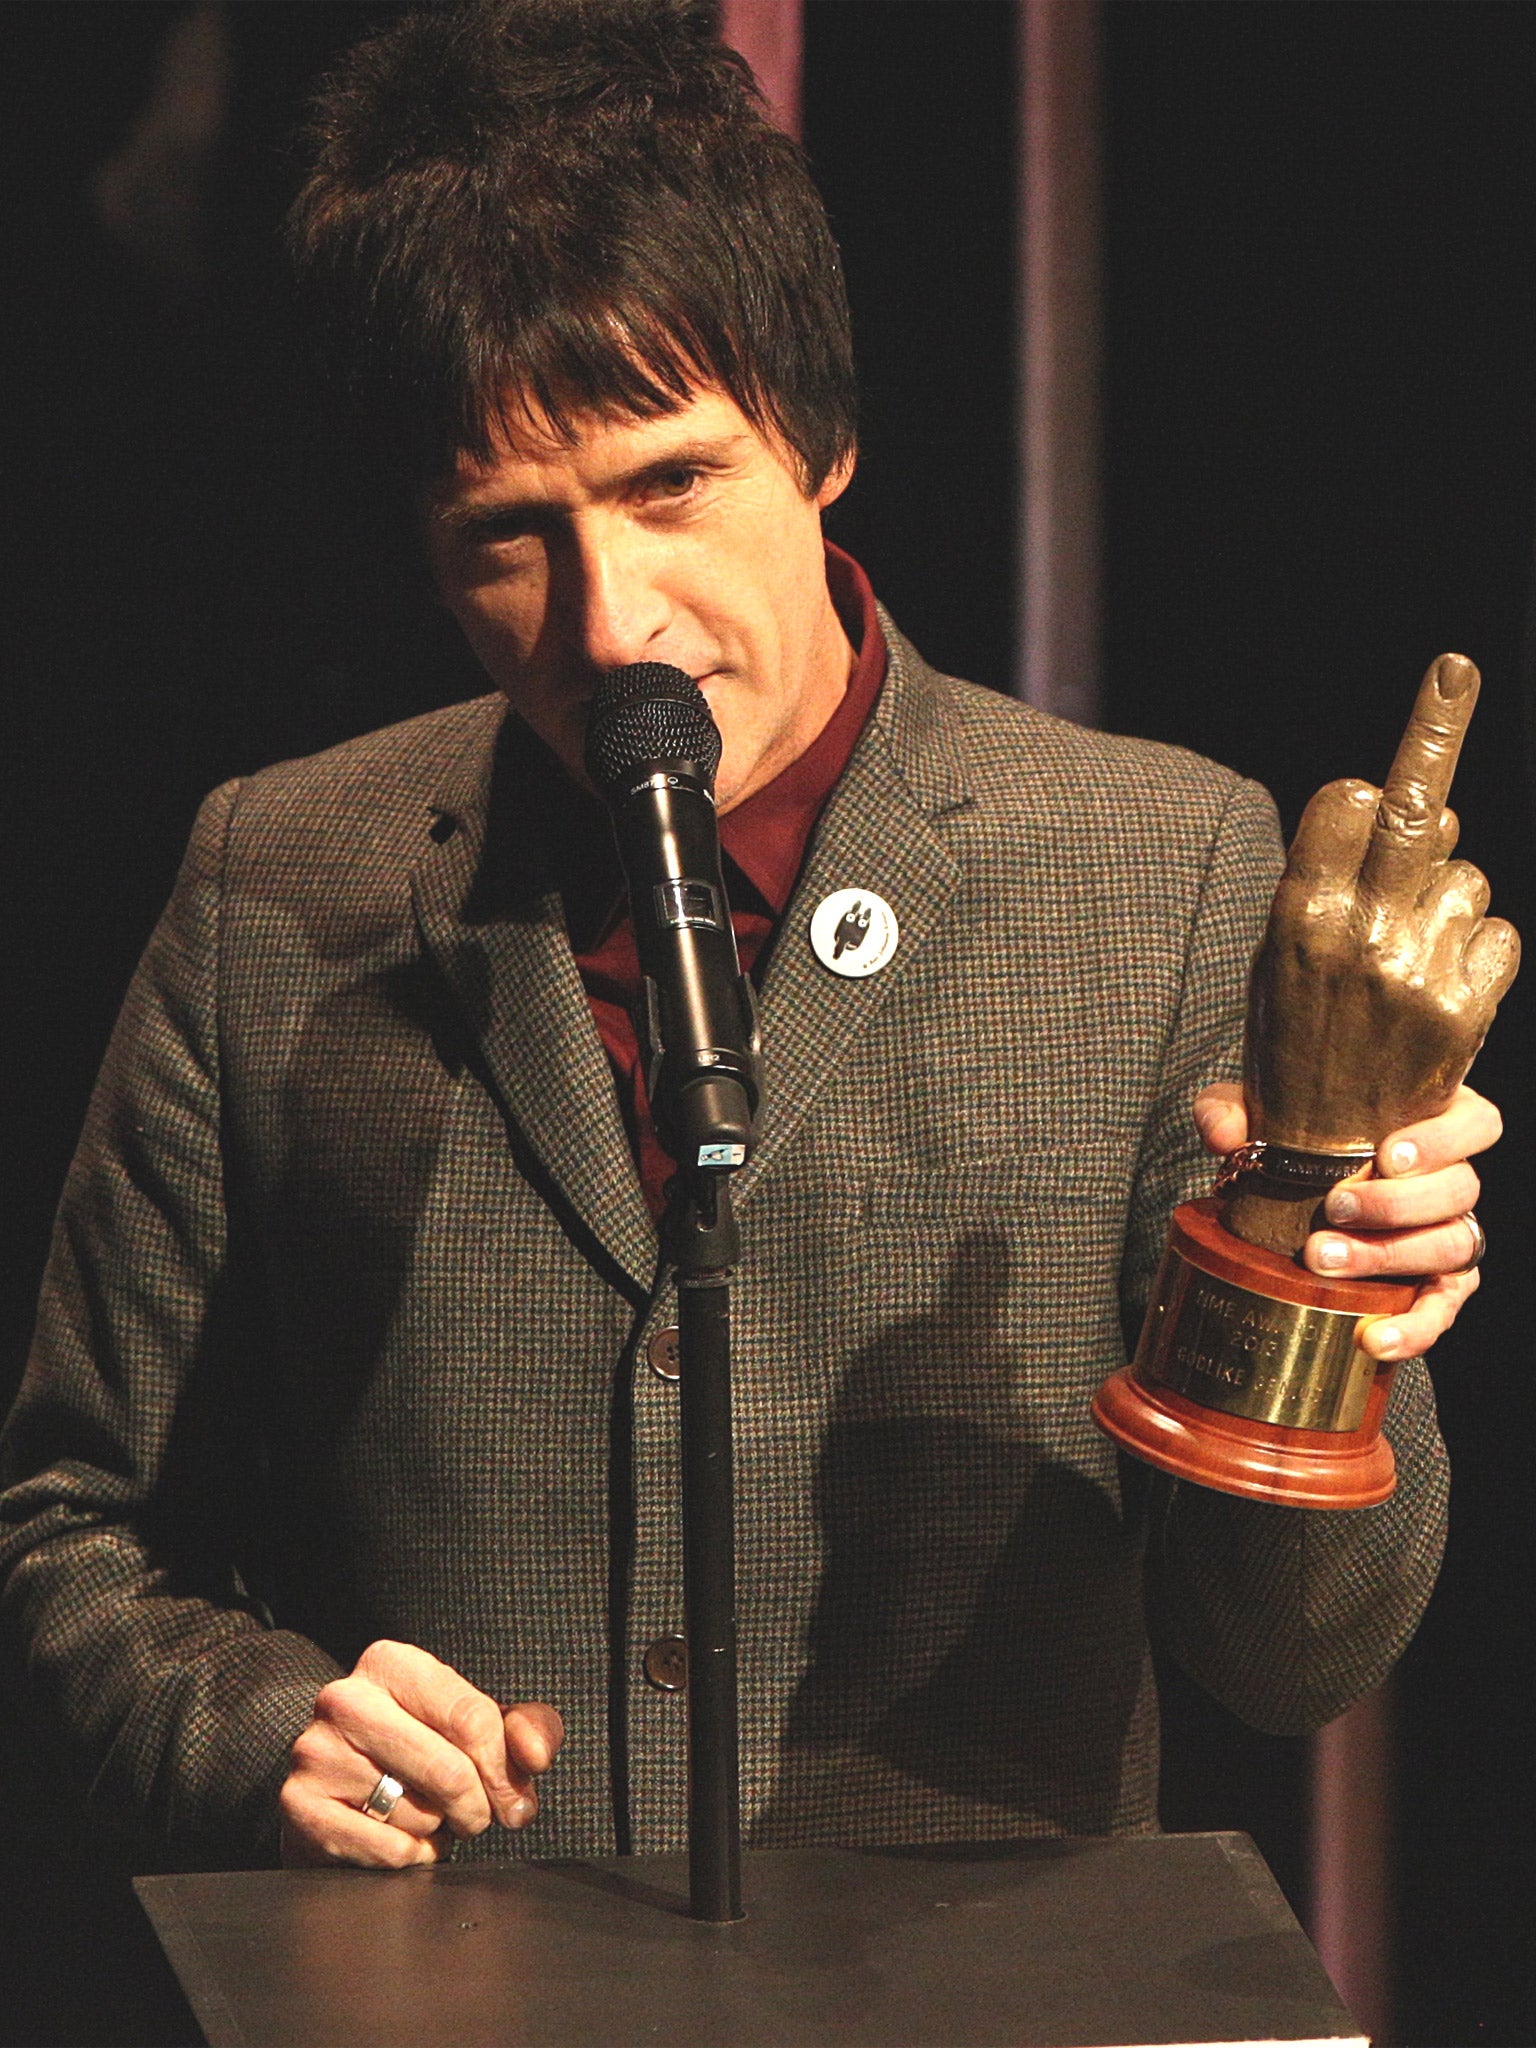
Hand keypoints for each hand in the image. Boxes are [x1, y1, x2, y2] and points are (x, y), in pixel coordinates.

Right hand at [279, 1640, 563, 1868]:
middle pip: (450, 1771)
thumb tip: (535, 1756)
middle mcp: (346, 1699)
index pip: (472, 1717)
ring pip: (419, 1814)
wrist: (334, 1784)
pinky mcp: (300, 1806)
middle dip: (476, 1807)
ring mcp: (316, 1753)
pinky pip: (387, 1851)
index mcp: (391, 1664)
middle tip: (473, 1815)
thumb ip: (525, 1728)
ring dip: (438, 1829)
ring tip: (424, 1812)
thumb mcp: (477, 1723)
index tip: (513, 1797)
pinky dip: (410, 1856)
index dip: (504, 1770)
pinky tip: (399, 1835)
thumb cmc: (418, 1749)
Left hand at [1195, 1079, 1499, 1361]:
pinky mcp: (1435, 1286)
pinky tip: (1372, 1337)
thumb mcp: (1253, 1118)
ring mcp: (1448, 1234)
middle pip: (1459, 1190)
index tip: (1387, 1156)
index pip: (1475, 1124)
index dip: (1444, 1140)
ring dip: (1390, 1256)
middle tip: (1335, 1209)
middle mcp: (1450, 1180)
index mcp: (1430, 1123)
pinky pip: (1441, 1310)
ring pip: (1451, 1245)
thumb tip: (1225, 1137)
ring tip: (1324, 1260)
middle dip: (1396, 1204)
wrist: (1281, 1198)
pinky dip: (1413, 1326)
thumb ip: (1230, 1112)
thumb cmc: (1286, 1141)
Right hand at [1245, 653, 1517, 1150]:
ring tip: (1410, 963)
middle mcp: (1356, 934)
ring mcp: (1416, 969)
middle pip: (1415, 809)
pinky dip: (1481, 951)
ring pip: (1465, 880)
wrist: (1324, 1151)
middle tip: (1455, 669)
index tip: (1373, 785)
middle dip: (1435, 730)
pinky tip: (1445, 988)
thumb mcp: (1284, 953)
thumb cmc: (1299, 1036)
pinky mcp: (1465, 1008)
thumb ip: (1343, 877)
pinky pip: (1498, 935)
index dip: (1363, 797)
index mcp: (1296, 915)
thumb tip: (1422, 808)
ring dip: (1449, 903)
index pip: (1345, 803)